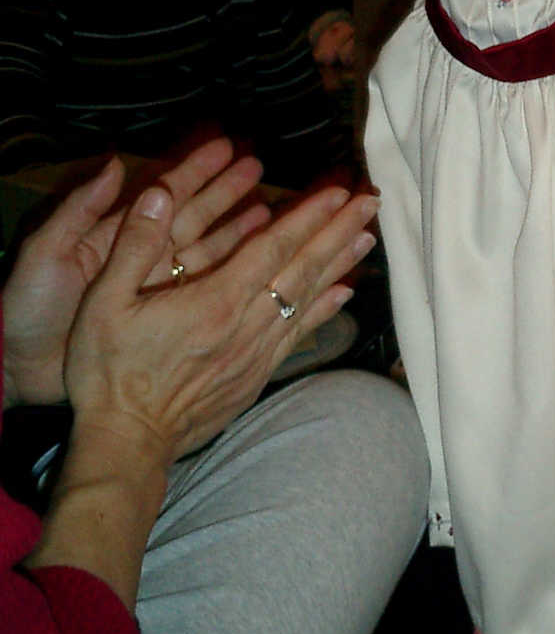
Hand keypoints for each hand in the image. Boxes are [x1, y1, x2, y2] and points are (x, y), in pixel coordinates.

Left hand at [2, 140, 269, 409]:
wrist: (19, 368)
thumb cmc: (27, 307)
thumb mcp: (47, 251)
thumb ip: (81, 208)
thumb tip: (115, 162)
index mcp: (114, 233)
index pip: (162, 195)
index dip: (195, 170)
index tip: (227, 148)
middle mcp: (140, 254)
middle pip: (192, 215)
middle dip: (225, 191)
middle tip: (258, 167)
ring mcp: (153, 286)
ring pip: (205, 249)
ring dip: (235, 229)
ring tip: (267, 210)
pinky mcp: (160, 316)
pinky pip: (202, 288)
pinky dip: (230, 272)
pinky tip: (254, 259)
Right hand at [64, 180, 379, 463]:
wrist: (127, 441)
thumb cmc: (109, 372)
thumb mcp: (104, 303)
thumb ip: (134, 245)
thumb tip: (159, 195)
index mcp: (214, 302)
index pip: (273, 248)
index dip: (308, 217)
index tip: (338, 193)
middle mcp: (246, 325)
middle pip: (302, 270)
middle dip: (338, 232)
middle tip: (371, 203)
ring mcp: (255, 353)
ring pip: (306, 300)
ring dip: (338, 266)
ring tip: (368, 238)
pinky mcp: (255, 376)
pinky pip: (297, 335)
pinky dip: (323, 311)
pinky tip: (342, 294)